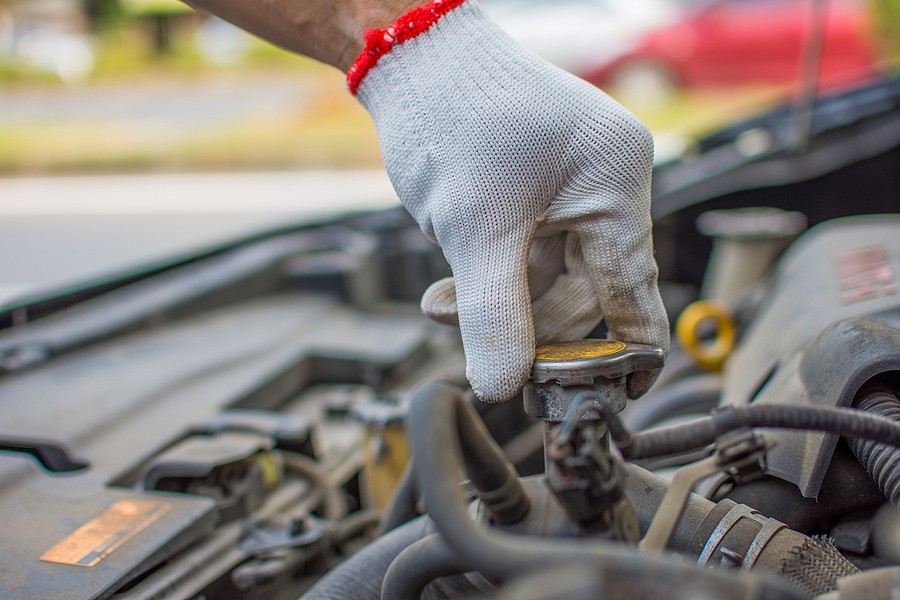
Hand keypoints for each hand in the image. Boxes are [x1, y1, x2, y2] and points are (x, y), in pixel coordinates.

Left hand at [354, 1, 668, 401]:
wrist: (414, 59)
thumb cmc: (451, 116)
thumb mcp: (473, 228)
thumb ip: (493, 315)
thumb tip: (504, 388)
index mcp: (617, 183)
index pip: (632, 292)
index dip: (621, 354)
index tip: (607, 401)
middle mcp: (609, 184)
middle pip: (586, 293)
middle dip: (525, 325)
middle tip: (476, 350)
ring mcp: (577, 187)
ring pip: (551, 278)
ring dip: (499, 302)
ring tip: (442, 306)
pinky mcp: (545, 190)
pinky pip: (531, 254)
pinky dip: (495, 277)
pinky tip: (453, 287)